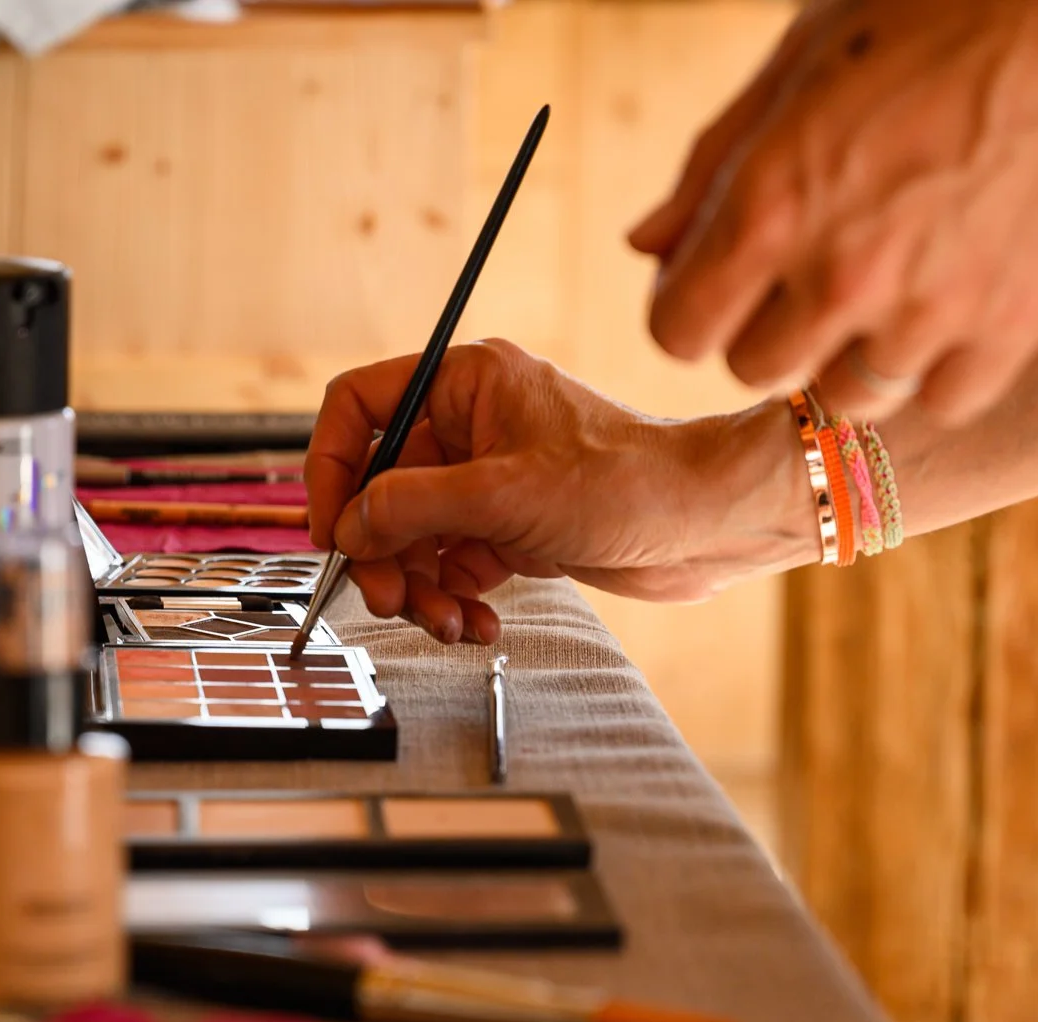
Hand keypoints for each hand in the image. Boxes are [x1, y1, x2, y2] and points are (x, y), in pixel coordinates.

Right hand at [304, 340, 817, 643]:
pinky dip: (454, 600)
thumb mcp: (502, 494)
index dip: (329, 467)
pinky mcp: (511, 527)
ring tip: (445, 622)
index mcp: (465, 383)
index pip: (358, 408)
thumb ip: (411, 507)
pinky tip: (477, 623)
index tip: (330, 529)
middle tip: (388, 599)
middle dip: (381, 552)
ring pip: (413, 536)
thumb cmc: (628, 482)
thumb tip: (348, 526)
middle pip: (380, 488)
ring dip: (418, 588)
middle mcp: (470, 425)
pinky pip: (451, 566)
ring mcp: (489, 480)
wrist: (707, 524)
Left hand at [630, 0, 1037, 421]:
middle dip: (767, 328)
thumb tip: (645, 251)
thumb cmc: (927, 15)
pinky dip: (936, 370)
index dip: (691, 307)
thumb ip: (709, 170)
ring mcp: (931, 309)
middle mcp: (842, 274)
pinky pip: (941, 402)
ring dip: (849, 355)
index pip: (677, 332)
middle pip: (754, 371)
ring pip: (844, 397)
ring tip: (885, 288)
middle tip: (812, 274)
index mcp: (770, 205)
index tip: (723, 283)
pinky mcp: (1014, 327)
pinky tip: (947, 310)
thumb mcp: (793, 67)